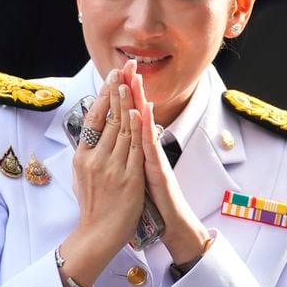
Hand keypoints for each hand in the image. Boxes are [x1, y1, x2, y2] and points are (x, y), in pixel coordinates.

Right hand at [60, 63, 144, 286]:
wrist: (97, 235)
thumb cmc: (92, 206)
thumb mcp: (82, 176)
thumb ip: (88, 154)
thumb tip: (90, 135)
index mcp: (82, 157)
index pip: (93, 119)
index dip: (103, 95)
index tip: (111, 77)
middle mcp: (94, 159)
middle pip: (108, 118)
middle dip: (118, 91)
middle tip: (124, 69)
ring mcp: (112, 167)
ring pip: (123, 129)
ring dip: (128, 103)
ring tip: (131, 82)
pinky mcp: (129, 178)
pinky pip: (135, 148)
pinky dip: (139, 128)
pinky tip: (141, 112)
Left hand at [127, 73, 210, 264]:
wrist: (171, 222)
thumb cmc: (152, 200)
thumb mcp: (135, 172)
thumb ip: (128, 154)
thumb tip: (117, 141)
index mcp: (136, 149)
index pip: (128, 115)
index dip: (122, 94)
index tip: (115, 73)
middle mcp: (146, 148)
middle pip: (137, 112)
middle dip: (132, 88)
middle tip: (129, 64)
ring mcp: (153, 157)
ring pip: (145, 125)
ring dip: (139, 101)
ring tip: (135, 80)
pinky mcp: (158, 169)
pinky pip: (150, 146)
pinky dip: (145, 129)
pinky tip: (142, 115)